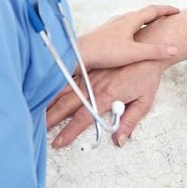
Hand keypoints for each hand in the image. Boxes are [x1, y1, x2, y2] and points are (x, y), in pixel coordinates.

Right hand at [47, 58, 166, 147]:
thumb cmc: (147, 75)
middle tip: (40, 130)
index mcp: (109, 94)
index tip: (59, 142)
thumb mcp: (144, 101)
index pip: (84, 117)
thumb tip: (118, 140)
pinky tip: (45, 92)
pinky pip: (69, 78)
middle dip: (53, 119)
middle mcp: (96, 84)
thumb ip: (130, 121)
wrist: (149, 46)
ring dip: (50, 102)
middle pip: (69, 104)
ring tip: (37, 113)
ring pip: (65, 90)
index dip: (70, 131)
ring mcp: (90, 74)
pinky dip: (56, 86)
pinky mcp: (89, 67)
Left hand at [75, 4, 179, 70]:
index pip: (153, 10)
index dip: (166, 10)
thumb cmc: (105, 52)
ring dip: (143, 21)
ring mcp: (111, 26)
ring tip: (150, 26)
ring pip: (131, 20)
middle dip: (156, 14)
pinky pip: (123, 27)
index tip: (177, 10)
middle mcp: (121, 19)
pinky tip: (129, 38)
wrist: (78, 54)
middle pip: (142, 13)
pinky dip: (133, 29)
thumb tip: (175, 49)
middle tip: (166, 17)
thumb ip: (154, 51)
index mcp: (130, 20)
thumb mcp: (134, 53)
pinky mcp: (104, 34)